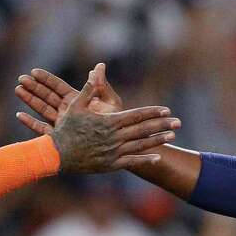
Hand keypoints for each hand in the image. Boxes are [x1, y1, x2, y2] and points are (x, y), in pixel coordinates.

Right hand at [16, 62, 123, 135]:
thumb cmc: (115, 124)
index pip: (59, 87)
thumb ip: (101, 86)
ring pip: (43, 109)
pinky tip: (20, 115)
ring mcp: (63, 124)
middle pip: (48, 97)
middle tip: (21, 79)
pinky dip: (31, 122)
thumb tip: (99, 66)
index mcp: (78, 101)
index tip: (34, 71)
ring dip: (30, 100)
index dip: (46, 79)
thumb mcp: (110, 103)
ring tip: (18, 90)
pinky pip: (42, 128)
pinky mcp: (60, 137)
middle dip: (34, 87)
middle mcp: (69, 111)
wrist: (117, 147)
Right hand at [46, 72, 178, 172]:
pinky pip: (131, 162)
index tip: (166, 110)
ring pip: (141, 146)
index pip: (136, 115)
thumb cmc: (66, 129)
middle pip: (143, 130)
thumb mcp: (75, 107)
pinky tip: (157, 157)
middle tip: (178, 122)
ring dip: (158, 140)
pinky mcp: (110, 164)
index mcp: (108, 122)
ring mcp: (113, 152)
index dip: (152, 112)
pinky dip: (145, 159)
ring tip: (172, 136)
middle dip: (162, 125)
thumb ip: (89, 89)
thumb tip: (96, 70)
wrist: (57, 155)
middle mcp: (114, 137)